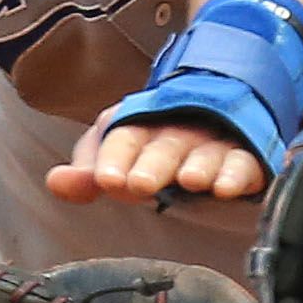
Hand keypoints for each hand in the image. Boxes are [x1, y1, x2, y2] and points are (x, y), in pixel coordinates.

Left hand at [45, 116, 267, 205]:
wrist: (216, 114)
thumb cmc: (155, 145)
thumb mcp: (117, 155)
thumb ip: (87, 173)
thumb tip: (56, 184)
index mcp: (142, 126)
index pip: (124, 136)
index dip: (114, 157)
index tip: (106, 180)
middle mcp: (178, 132)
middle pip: (166, 145)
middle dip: (154, 164)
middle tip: (140, 184)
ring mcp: (215, 143)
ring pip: (208, 153)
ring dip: (200, 165)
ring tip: (190, 180)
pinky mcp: (247, 158)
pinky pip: (245, 163)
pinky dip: (237, 173)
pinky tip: (227, 188)